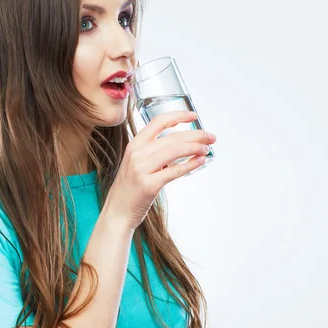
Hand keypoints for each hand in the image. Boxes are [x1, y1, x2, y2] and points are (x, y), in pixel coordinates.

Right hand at [105, 110, 216, 230]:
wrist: (117, 212)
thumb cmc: (130, 189)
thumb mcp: (136, 164)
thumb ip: (153, 153)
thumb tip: (182, 146)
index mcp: (134, 145)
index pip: (158, 122)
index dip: (178, 116)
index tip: (193, 116)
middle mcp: (137, 154)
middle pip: (172, 137)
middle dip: (195, 135)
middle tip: (210, 137)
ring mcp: (141, 169)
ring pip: (175, 151)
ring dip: (195, 148)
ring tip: (206, 149)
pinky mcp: (149, 185)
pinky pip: (174, 171)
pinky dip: (190, 165)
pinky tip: (200, 161)